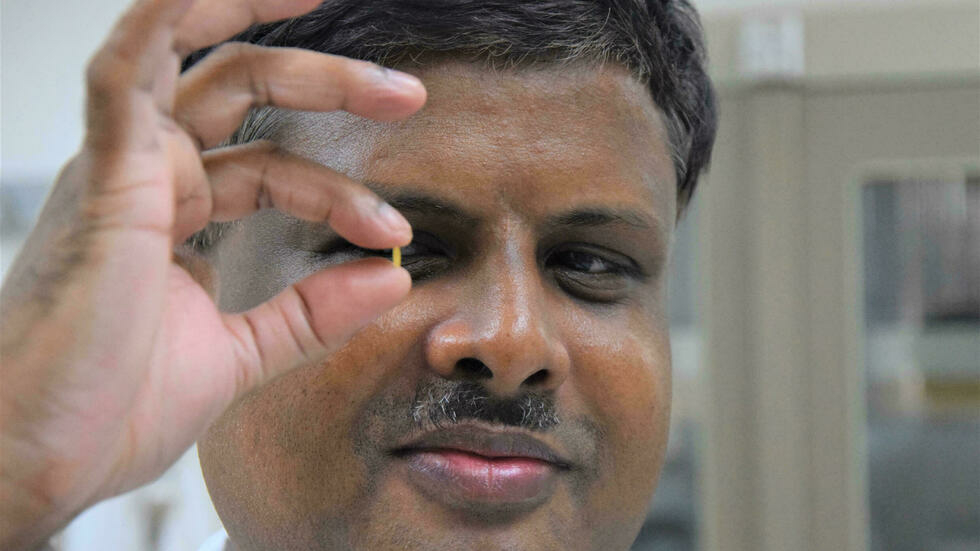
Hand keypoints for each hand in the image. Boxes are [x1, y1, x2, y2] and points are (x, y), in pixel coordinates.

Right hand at [0, 1, 425, 547]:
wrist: (33, 461)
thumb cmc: (108, 406)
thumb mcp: (239, 354)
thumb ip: (310, 314)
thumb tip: (390, 280)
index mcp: (173, 214)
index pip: (272, 169)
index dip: (338, 194)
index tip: (393, 234)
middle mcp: (146, 177)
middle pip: (246, 95)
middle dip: (332, 86)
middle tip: (410, 98)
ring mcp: (121, 171)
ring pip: (207, 70)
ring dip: (292, 55)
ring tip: (364, 52)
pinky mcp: (102, 179)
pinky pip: (126, 70)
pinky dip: (171, 20)